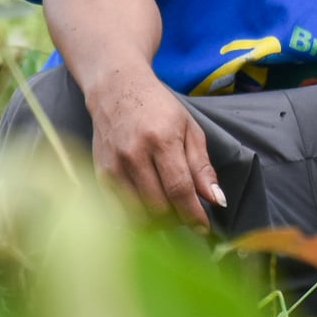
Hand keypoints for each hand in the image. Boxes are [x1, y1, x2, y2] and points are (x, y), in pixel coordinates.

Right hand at [81, 66, 225, 226]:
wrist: (116, 89)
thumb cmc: (158, 108)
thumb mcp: (190, 129)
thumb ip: (203, 167)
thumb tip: (216, 200)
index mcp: (162, 140)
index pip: (179, 189)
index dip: (193, 214)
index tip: (203, 227)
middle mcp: (134, 154)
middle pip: (158, 206)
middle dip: (177, 219)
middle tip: (185, 215)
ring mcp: (113, 165)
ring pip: (136, 214)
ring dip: (156, 223)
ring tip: (167, 213)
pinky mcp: (100, 173)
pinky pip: (117, 212)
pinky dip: (134, 219)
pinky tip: (146, 211)